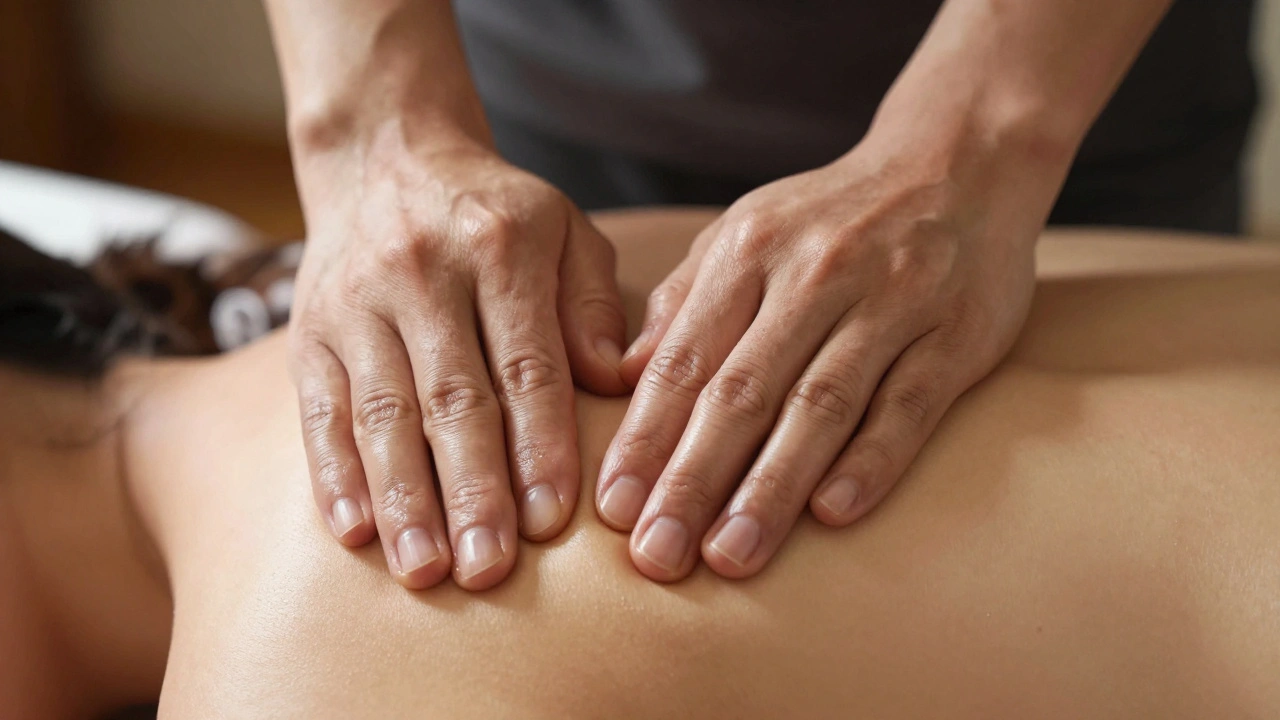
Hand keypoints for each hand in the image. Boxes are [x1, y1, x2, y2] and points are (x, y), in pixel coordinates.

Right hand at [290, 129, 626, 590]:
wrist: (384, 159)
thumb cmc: (495, 215)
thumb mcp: (564, 230)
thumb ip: (593, 304)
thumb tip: (618, 382)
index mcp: (501, 246)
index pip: (527, 363)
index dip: (539, 445)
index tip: (552, 520)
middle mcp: (423, 273)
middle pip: (452, 398)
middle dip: (472, 490)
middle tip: (490, 570)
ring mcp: (357, 303)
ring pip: (382, 413)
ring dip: (403, 499)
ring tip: (426, 571)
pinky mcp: (310, 332)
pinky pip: (320, 410)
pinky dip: (335, 476)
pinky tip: (355, 534)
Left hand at [596, 141, 1044, 580]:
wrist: (959, 164)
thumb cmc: (831, 218)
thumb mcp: (746, 233)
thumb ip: (685, 302)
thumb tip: (617, 377)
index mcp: (750, 252)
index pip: (685, 359)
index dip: (645, 438)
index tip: (613, 510)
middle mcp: (814, 275)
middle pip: (742, 391)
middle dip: (692, 479)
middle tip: (657, 556)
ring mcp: (889, 303)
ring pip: (820, 405)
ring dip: (771, 486)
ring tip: (730, 555)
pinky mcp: (956, 335)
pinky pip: (908, 404)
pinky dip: (870, 460)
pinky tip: (832, 514)